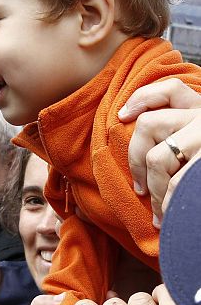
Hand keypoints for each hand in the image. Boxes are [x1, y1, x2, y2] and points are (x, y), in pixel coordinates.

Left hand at [119, 79, 200, 222]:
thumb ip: (183, 133)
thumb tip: (136, 131)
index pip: (169, 90)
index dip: (141, 98)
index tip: (122, 115)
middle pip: (148, 124)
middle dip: (134, 159)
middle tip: (140, 188)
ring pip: (157, 157)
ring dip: (153, 189)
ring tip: (157, 210)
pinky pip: (177, 183)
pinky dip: (167, 202)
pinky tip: (169, 215)